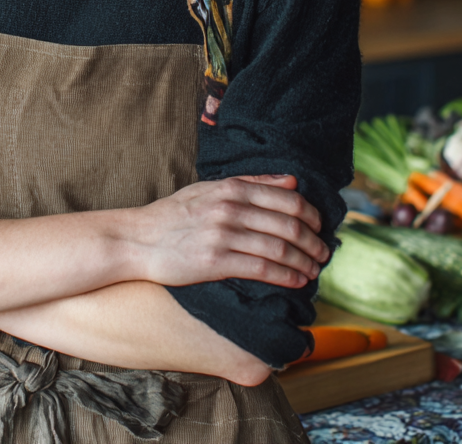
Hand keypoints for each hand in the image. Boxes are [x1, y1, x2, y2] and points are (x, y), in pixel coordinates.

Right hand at [131, 174, 328, 289]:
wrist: (137, 239)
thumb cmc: (174, 215)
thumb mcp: (209, 189)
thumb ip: (251, 183)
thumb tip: (291, 181)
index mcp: (231, 188)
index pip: (288, 199)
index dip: (312, 216)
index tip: (320, 228)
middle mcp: (230, 208)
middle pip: (289, 224)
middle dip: (314, 242)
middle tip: (324, 254)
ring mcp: (223, 235)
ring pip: (280, 248)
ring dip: (304, 262)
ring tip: (314, 271)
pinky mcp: (215, 262)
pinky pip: (262, 269)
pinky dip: (286, 276)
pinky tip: (297, 281)